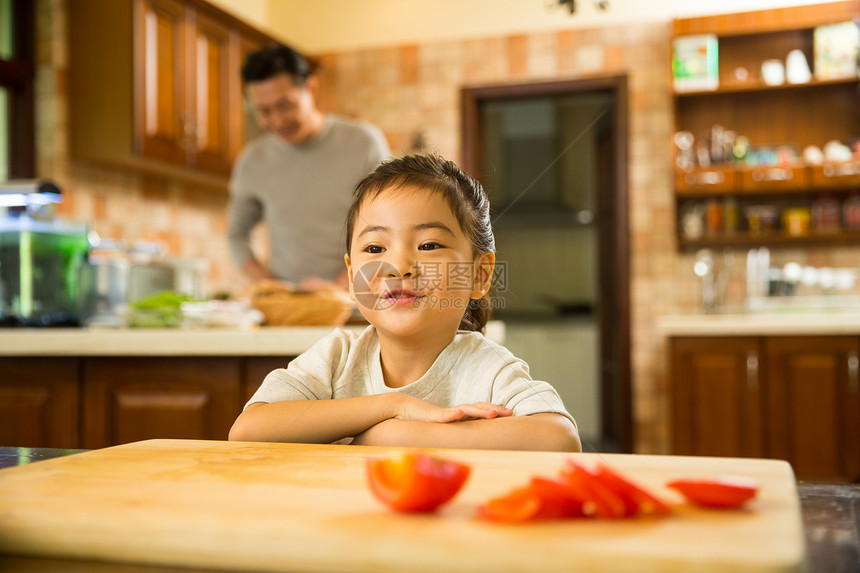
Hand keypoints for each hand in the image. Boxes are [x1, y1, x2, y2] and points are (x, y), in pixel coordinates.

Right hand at [393, 394, 511, 423]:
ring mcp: (445, 412)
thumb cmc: (425, 420)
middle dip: (495, 410)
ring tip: (492, 413)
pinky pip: (444, 415)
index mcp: (460, 415)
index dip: (496, 411)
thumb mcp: (445, 429)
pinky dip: (453, 414)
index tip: (511, 415)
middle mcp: (455, 411)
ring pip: (465, 410)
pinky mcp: (433, 415)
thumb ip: (457, 432)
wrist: (403, 408)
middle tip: (510, 413)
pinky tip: (460, 413)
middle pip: (478, 408)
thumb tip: (473, 443)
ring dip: (480, 411)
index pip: (481, 411)